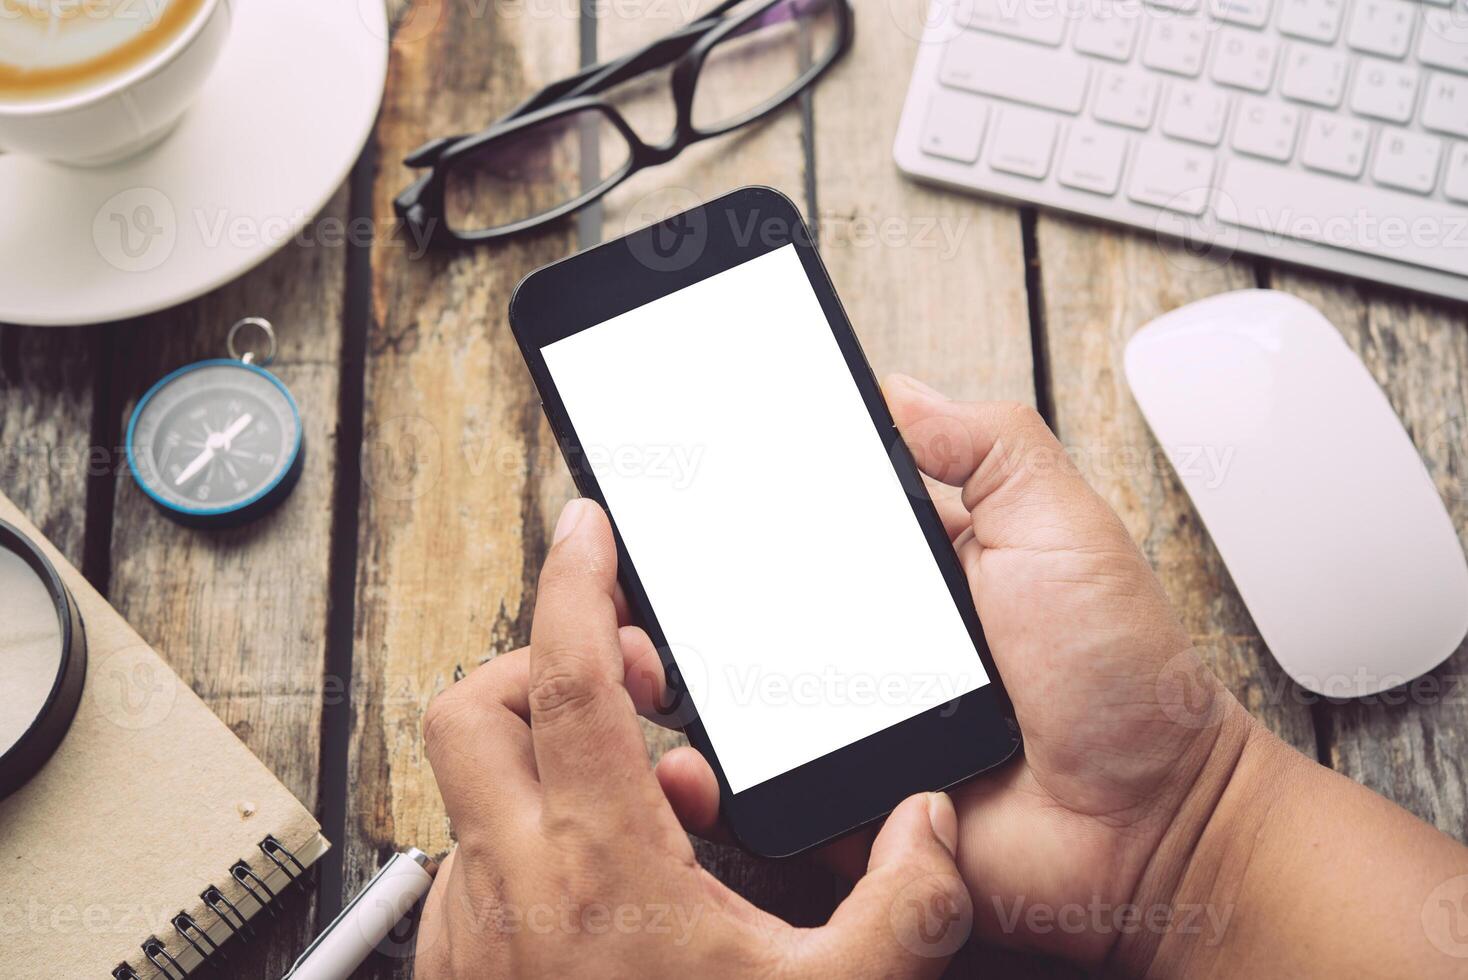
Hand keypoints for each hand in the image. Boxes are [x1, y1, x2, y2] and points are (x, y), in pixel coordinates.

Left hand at [415, 498, 973, 978]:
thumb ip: (906, 905)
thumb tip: (930, 822)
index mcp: (596, 866)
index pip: (562, 676)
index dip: (573, 581)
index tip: (590, 525)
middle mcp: (510, 884)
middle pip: (475, 706)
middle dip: (544, 663)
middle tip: (638, 684)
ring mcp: (472, 931)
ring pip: (479, 786)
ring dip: (559, 764)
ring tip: (663, 812)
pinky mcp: (462, 969)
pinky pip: (482, 857)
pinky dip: (542, 833)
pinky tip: (623, 885)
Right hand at [655, 375, 1255, 972]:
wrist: (1150, 823)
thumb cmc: (1123, 676)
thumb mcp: (1063, 526)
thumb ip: (988, 447)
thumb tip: (897, 387)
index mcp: (917, 570)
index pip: (810, 520)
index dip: (745, 499)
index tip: (680, 474)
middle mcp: (874, 641)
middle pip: (754, 604)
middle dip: (687, 585)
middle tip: (628, 564)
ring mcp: (854, 722)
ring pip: (738, 696)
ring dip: (680, 671)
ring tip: (631, 642)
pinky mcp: (844, 800)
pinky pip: (760, 787)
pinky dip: (712, 775)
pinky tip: (682, 747)